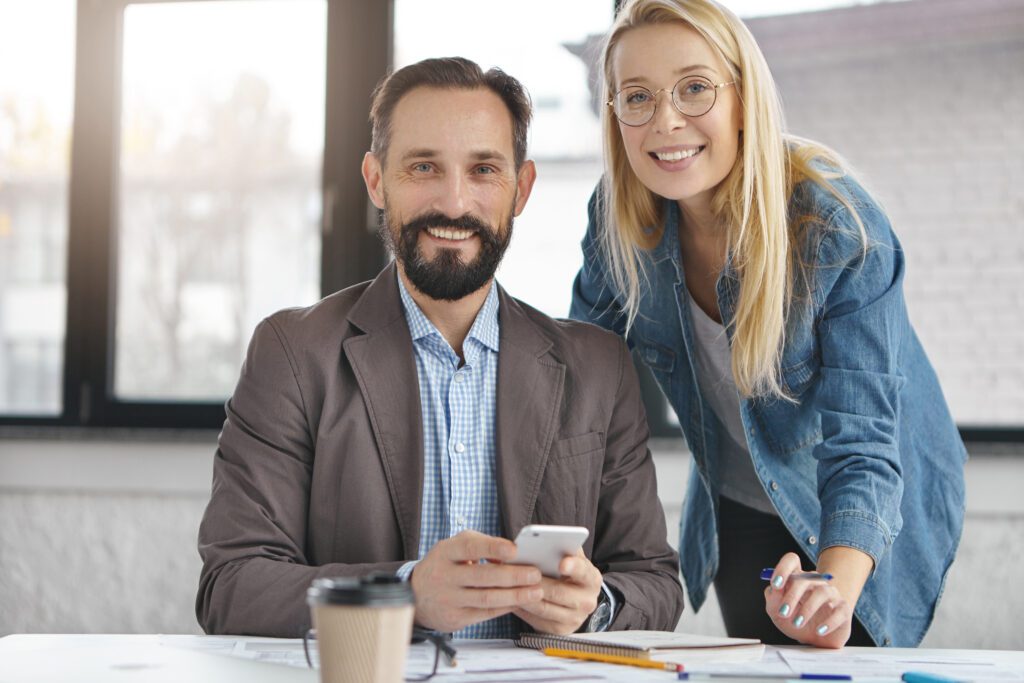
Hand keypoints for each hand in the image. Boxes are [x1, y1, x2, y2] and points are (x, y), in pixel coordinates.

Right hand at [411, 530, 542, 632]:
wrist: (416, 595)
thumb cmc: (445, 564)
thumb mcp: (455, 547)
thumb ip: (482, 544)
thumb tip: (511, 553)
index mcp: (445, 552)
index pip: (469, 547)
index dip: (492, 548)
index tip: (514, 550)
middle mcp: (444, 575)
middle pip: (483, 576)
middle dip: (513, 576)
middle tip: (535, 574)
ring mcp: (448, 599)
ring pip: (487, 598)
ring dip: (515, 595)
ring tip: (536, 591)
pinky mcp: (454, 618)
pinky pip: (485, 613)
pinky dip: (505, 607)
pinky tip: (520, 601)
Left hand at [512, 549, 603, 634]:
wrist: (576, 600)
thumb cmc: (568, 574)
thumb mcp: (570, 559)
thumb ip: (561, 548)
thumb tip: (542, 541)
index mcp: (591, 579)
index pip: (583, 571)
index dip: (573, 566)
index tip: (562, 563)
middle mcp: (587, 601)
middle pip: (559, 592)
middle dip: (536, 582)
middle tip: (518, 573)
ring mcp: (575, 619)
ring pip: (544, 608)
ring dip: (524, 596)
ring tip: (508, 585)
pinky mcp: (560, 630)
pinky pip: (537, 621)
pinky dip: (522, 610)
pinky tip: (511, 599)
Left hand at [764, 552, 852, 647]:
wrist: (816, 639)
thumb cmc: (795, 620)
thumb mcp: (777, 612)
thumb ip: (773, 599)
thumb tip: (773, 589)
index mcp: (797, 577)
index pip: (792, 561)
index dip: (783, 568)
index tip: (775, 584)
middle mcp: (815, 582)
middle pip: (804, 579)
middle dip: (791, 596)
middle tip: (783, 613)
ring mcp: (831, 594)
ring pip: (822, 593)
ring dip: (808, 609)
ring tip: (797, 623)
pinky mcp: (843, 609)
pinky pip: (839, 611)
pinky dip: (828, 622)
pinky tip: (819, 630)